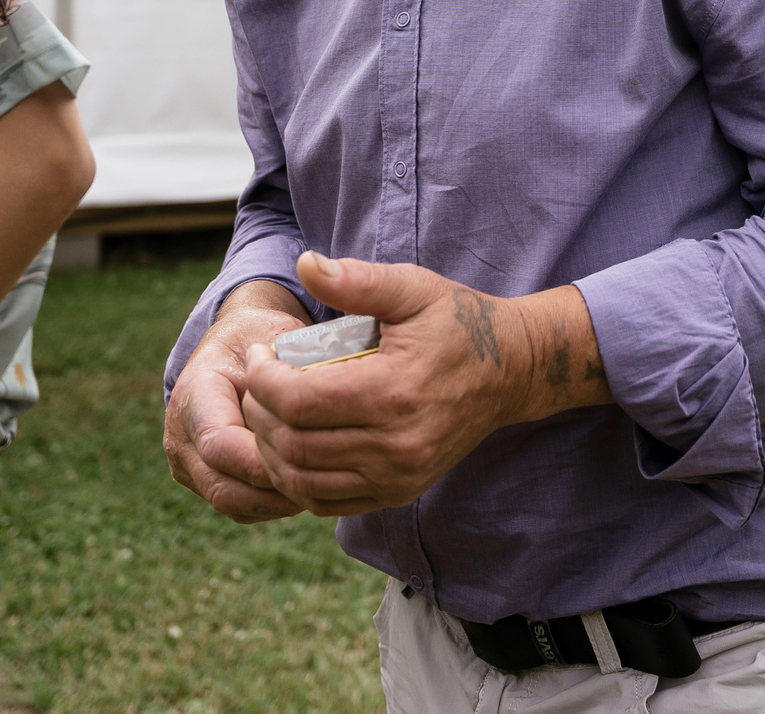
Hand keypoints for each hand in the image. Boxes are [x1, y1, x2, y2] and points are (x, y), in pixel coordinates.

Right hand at [165, 284, 310, 522]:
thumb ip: (288, 369)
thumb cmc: (260, 338)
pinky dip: (272, 504)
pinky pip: (239, 507)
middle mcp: (180, 434)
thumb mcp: (274, 335)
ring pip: (232, 502)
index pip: (219, 443)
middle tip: (326, 480)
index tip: (311, 454)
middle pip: (223, 485)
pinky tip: (307, 485)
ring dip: (278, 501)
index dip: (263, 458)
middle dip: (277, 488)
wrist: (236, 348)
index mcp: (194, 394)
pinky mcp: (204, 480)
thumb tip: (316, 402)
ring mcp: (188, 463)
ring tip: (321, 484)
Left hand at [238, 252, 605, 516]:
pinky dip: (296, 479)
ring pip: (304, 480)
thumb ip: (357, 280)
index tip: (256, 355)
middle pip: (294, 445)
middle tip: (254, 383)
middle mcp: (396, 444)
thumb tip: (304, 263)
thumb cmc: (457, 322)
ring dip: (270, 450)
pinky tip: (289, 448)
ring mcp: (398, 475)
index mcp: (394, 391)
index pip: (299, 401)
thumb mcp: (412, 288)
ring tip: (266, 414)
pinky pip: (327, 501)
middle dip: (258, 414)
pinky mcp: (399, 491)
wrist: (510, 371)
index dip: (262, 380)